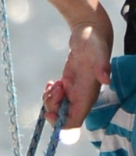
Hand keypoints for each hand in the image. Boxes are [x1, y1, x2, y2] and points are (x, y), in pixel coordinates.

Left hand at [42, 5, 112, 127]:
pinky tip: (52, 82)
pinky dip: (50, 93)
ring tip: (52, 84)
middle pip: (63, 116)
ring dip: (50, 99)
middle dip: (52, 107)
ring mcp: (75, 91)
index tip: (49, 112)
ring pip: (59, 107)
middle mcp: (82, 97)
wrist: (90, 32)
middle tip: (52, 89)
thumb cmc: (95, 41)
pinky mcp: (69, 83)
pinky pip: (57, 97)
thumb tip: (106, 80)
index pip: (75, 120)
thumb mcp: (97, 51)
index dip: (61, 123)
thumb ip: (102, 65)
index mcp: (88, 95)